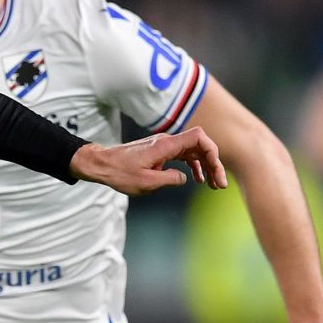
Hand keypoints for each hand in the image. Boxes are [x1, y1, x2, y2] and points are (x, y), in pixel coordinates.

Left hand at [72, 126, 227, 196]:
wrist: (102, 165)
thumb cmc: (120, 173)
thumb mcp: (146, 182)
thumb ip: (169, 179)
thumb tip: (185, 178)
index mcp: (166, 146)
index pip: (198, 138)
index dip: (211, 151)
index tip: (215, 169)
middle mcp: (167, 142)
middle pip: (200, 146)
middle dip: (213, 163)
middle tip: (220, 184)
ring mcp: (164, 146)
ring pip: (193, 152)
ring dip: (206, 166)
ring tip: (213, 184)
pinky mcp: (161, 151)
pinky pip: (183, 155)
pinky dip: (193, 165)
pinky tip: (198, 178)